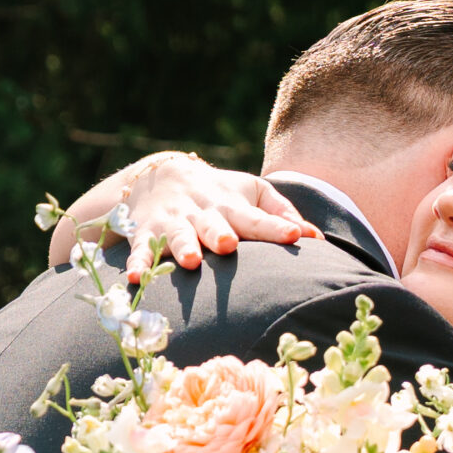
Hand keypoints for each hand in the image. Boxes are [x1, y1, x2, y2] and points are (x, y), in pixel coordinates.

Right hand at [50, 153, 319, 277]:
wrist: (159, 175)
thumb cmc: (219, 193)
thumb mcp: (250, 193)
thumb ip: (281, 214)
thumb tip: (317, 238)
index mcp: (231, 205)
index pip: (257, 218)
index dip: (276, 227)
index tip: (297, 236)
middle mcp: (201, 212)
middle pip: (212, 223)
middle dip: (219, 233)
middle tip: (228, 245)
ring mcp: (171, 222)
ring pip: (176, 234)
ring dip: (181, 247)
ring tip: (190, 261)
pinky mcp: (145, 233)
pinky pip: (140, 248)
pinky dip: (136, 262)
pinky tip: (134, 277)